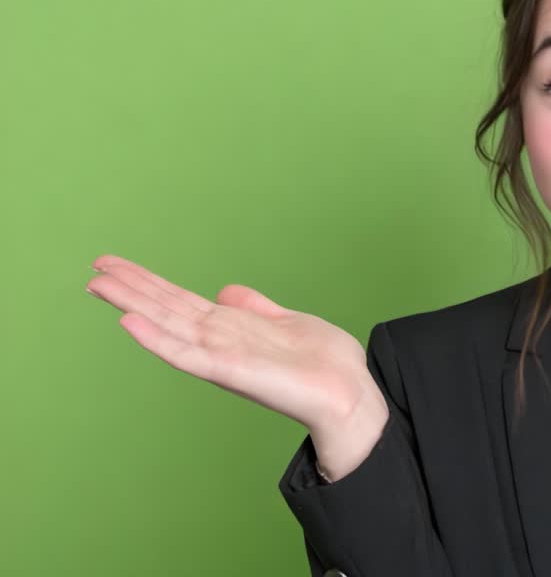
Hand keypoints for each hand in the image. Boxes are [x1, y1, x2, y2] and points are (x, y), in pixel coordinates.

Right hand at [86, 254, 383, 434]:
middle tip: (94, 269)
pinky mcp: (230, 372)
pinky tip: (129, 323)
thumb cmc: (323, 364)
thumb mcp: (286, 323)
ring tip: (99, 284)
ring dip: (133, 305)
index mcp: (231, 328)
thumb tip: (225, 291)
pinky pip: (187, 354)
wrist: (348, 394)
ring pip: (168, 325)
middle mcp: (220, 340)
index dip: (148, 283)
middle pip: (166, 308)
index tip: (116, 265)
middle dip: (131, 288)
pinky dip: (157, 340)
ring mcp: (222, 355)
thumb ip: (254, 308)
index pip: (180, 301)